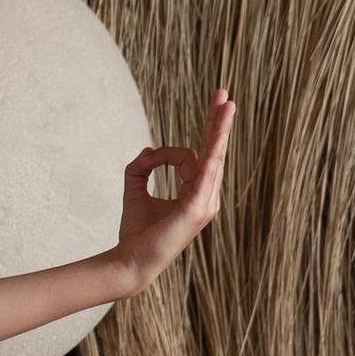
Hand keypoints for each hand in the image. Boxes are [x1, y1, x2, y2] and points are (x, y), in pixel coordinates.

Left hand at [115, 88, 233, 288]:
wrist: (130, 260)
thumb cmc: (135, 231)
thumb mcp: (134, 188)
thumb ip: (142, 166)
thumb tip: (149, 150)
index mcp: (196, 193)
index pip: (198, 157)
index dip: (184, 143)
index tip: (152, 154)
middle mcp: (207, 197)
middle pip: (214, 152)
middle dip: (218, 122)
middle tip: (223, 95)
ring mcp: (206, 203)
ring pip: (212, 157)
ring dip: (217, 129)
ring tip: (225, 103)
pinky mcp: (197, 207)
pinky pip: (205, 172)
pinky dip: (211, 150)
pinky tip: (218, 133)